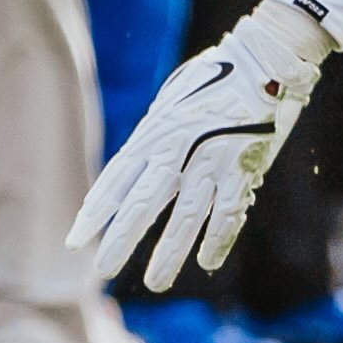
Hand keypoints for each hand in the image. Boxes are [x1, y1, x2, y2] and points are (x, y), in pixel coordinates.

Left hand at [72, 0, 335, 288]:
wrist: (267, 59)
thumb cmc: (215, 78)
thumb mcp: (171, 104)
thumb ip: (154, 136)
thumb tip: (134, 165)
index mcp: (154, 132)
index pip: (116, 179)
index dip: (96, 211)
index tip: (75, 238)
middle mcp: (177, 148)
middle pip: (143, 201)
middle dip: (120, 238)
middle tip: (100, 268)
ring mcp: (212, 160)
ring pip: (186, 216)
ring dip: (169, 252)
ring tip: (153, 283)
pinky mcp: (246, 168)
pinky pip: (229, 211)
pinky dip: (218, 239)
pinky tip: (206, 262)